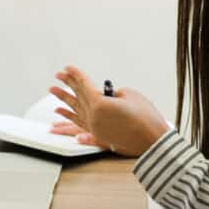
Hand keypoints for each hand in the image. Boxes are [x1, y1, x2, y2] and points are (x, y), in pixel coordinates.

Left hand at [48, 65, 169, 156]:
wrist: (154, 141)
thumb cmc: (146, 116)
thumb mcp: (129, 95)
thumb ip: (112, 94)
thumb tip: (105, 97)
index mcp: (99, 104)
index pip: (84, 86)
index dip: (76, 75)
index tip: (67, 68)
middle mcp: (93, 117)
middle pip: (77, 98)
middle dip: (66, 86)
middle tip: (57, 77)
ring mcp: (95, 128)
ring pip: (75, 114)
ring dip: (64, 105)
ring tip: (54, 97)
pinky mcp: (100, 137)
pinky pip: (81, 128)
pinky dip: (71, 124)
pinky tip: (63, 117)